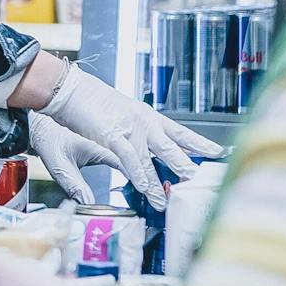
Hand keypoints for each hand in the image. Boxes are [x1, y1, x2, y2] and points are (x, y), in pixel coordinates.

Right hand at [39, 68, 222, 207]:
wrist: (69, 91)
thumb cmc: (91, 105)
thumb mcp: (121, 122)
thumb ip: (135, 141)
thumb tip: (145, 156)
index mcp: (148, 117)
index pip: (180, 132)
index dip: (199, 143)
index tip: (217, 152)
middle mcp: (145, 122)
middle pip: (174, 145)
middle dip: (188, 165)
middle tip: (204, 180)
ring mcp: (130, 127)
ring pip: (156, 154)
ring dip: (164, 177)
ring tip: (174, 194)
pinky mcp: (112, 134)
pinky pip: (129, 158)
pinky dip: (138, 174)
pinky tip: (145, 187)